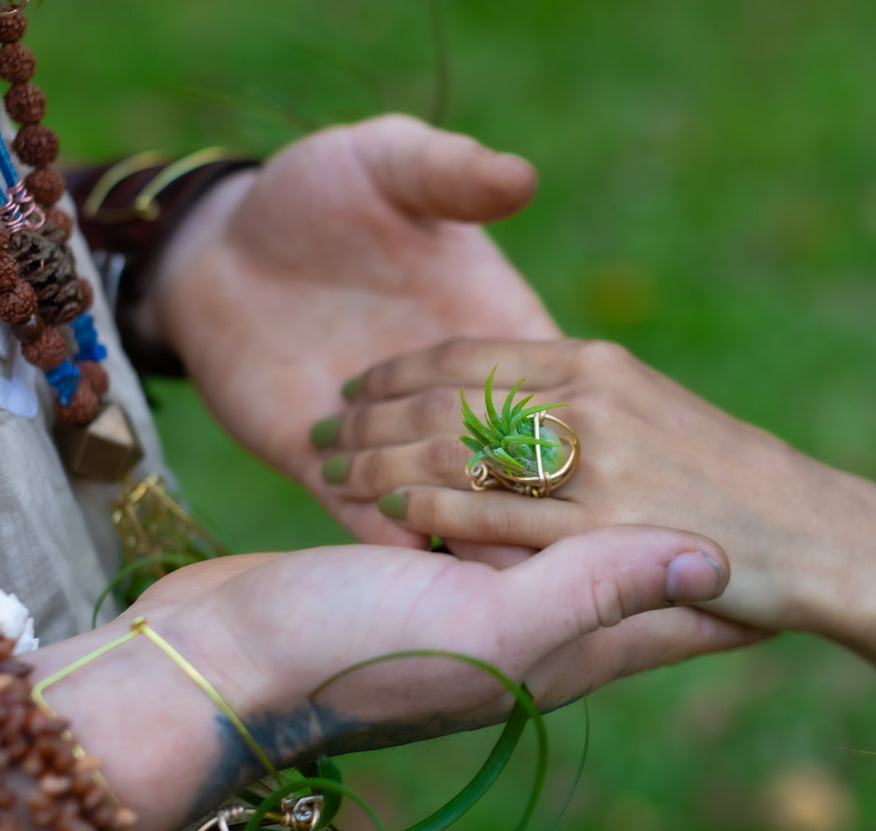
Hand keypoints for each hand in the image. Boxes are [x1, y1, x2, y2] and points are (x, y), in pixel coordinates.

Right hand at [23, 525, 747, 830]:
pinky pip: (505, 520)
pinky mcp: (428, 568)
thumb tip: (713, 560)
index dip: (740, 587)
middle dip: (689, 540)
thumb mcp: (494, 626)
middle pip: (636, 573)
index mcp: (566, 639)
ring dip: (613, 504)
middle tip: (749, 502)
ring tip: (664, 470)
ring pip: (571, 537)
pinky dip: (534, 485)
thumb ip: (602, 590)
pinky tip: (544, 460)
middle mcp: (534, 621)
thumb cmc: (354, 652)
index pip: (678, 613)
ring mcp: (480, 596)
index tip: (800, 564)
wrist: (224, 662)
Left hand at [151, 114, 558, 544]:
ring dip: (442, 506)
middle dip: (490, 463)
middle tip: (475, 465)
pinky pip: (381, 531)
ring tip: (434, 500)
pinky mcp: (342, 480)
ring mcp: (406, 445)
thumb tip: (521, 177)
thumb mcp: (389, 165)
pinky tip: (400, 542)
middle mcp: (465, 400)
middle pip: (504, 452)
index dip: (569, 416)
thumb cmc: (319, 191)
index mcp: (499, 328)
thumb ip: (451, 172)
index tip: (577, 438)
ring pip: (451, 503)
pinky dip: (395, 542)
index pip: (552, 387)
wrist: (220, 248)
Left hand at [312, 337, 875, 641]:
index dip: (401, 366)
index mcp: (600, 364)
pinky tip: (391, 514)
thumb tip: (519, 412)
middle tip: (320, 426)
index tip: (355, 383)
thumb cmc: (740, 484)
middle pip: (451, 391)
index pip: (473, 352)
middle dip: (374, 408)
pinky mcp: (606, 526)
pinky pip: (500, 512)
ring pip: (461, 446)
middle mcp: (594, 398)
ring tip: (331, 466)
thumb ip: (589, 408)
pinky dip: (438, 509)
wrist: (823, 534)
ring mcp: (600, 460)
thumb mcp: (658, 419)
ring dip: (386, 454)